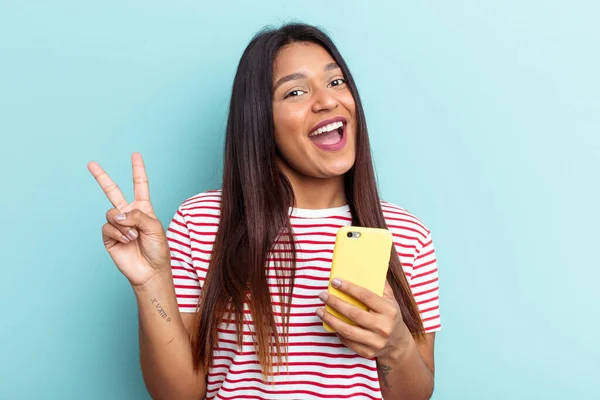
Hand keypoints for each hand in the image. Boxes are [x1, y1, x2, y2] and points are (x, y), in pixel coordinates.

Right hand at [88, 152, 170, 287]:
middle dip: (102, 177)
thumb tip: (117, 214)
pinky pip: (108, 227)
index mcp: (143, 208)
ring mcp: (117, 225)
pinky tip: (126, 241)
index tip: (135, 155)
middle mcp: (128, 214)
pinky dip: (118, 233)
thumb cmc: (158, 249)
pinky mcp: (109, 237)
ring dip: (124, 225)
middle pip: (113, 191)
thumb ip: (137, 215)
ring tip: (134, 236)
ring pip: (111, 213)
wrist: (150, 270)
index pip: (140, 185)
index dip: (138, 170)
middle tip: (91, 164)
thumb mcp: (155, 227)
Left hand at [316, 279, 411, 362]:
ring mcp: (375, 342)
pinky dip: (336, 332)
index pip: (366, 296)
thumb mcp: (391, 300)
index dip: (348, 288)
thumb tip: (367, 267)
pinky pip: (347, 342)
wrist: (398, 344)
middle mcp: (383, 327)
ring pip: (347, 330)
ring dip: (330, 319)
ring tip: (319, 310)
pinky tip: (329, 323)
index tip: (334, 281)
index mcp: (389, 311)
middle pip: (353, 314)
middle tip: (322, 295)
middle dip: (335, 303)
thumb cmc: (390, 317)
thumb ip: (381, 285)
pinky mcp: (367, 352)